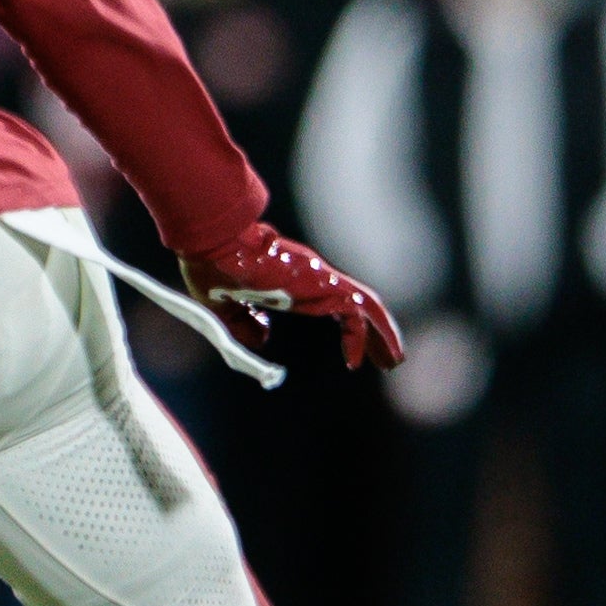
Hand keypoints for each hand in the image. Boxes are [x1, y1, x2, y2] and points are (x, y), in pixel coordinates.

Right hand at [180, 222, 405, 371]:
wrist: (213, 245)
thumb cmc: (211, 269)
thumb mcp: (222, 308)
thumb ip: (242, 324)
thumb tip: (262, 340)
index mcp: (293, 285)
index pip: (334, 308)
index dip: (350, 333)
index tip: (352, 360)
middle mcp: (312, 281)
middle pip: (358, 310)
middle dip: (377, 337)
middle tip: (389, 361)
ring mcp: (319, 279)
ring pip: (366, 308)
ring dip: (383, 335)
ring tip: (393, 361)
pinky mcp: (322, 281)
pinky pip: (357, 309)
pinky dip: (364, 334)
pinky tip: (357, 360)